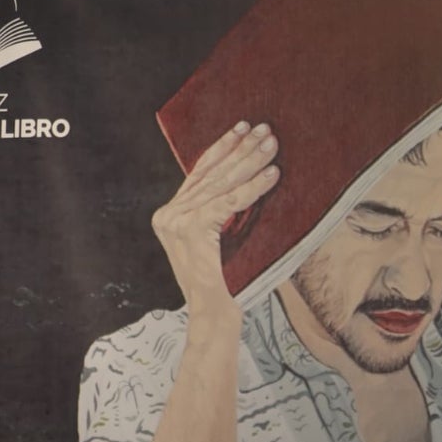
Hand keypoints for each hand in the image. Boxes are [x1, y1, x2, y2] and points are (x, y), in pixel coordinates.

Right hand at [150, 120, 279, 317]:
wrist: (215, 313)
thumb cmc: (228, 280)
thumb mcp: (221, 238)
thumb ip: (223, 212)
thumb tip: (252, 177)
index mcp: (171, 214)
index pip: (199, 173)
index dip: (222, 148)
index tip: (242, 129)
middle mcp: (169, 214)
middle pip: (211, 174)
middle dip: (240, 149)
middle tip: (265, 130)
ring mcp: (176, 221)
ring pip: (222, 184)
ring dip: (251, 162)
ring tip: (272, 145)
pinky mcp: (192, 230)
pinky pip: (229, 203)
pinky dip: (254, 188)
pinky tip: (273, 174)